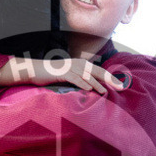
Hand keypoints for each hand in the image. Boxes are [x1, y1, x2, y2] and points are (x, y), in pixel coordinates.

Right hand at [0, 57, 123, 93]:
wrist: (34, 70)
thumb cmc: (51, 75)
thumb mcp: (67, 77)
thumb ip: (79, 80)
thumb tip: (90, 89)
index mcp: (81, 65)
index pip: (99, 71)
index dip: (111, 77)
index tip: (122, 85)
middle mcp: (78, 64)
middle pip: (98, 71)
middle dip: (110, 79)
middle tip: (122, 87)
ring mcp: (70, 67)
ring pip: (88, 75)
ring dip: (98, 83)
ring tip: (107, 91)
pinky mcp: (62, 72)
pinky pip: (75, 78)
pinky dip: (83, 84)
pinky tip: (90, 89)